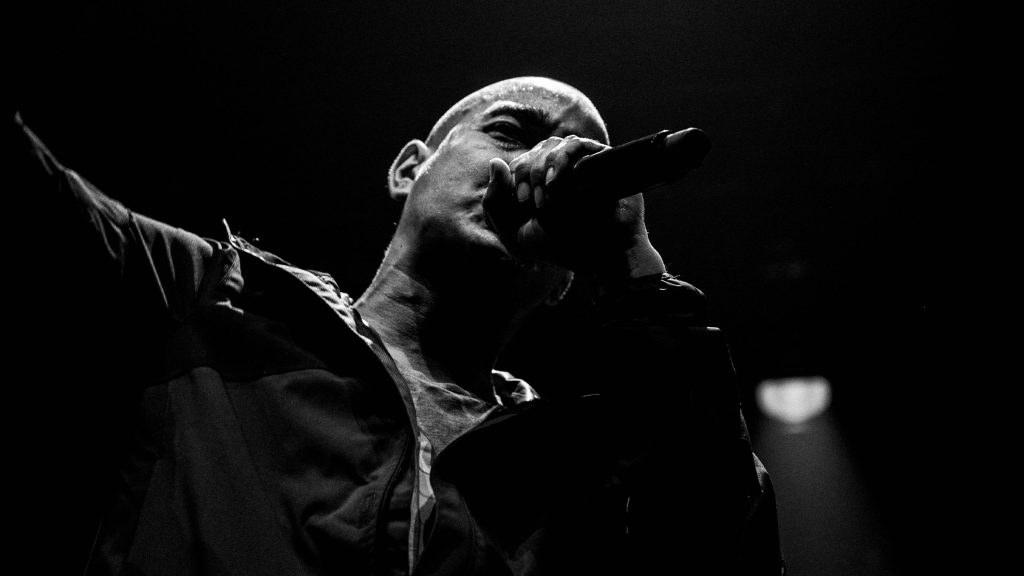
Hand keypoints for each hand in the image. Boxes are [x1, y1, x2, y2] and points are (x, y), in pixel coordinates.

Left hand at [483, 135, 665, 282]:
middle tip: (532, 202)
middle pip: (536, 149)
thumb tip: (495, 162)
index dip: (516, 175)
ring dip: (543, 167)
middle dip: (528, 172)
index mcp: (540, 182)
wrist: (599, 256)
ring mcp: (582, 161)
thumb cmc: (560, 246)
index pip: (521, 162)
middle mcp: (561, 168)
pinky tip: (555, 182)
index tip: (521, 202)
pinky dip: (561, 160)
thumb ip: (495, 202)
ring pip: (555, 143)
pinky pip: (578, 144)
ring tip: (546, 196)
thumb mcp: (515, 232)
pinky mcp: (602, 159)